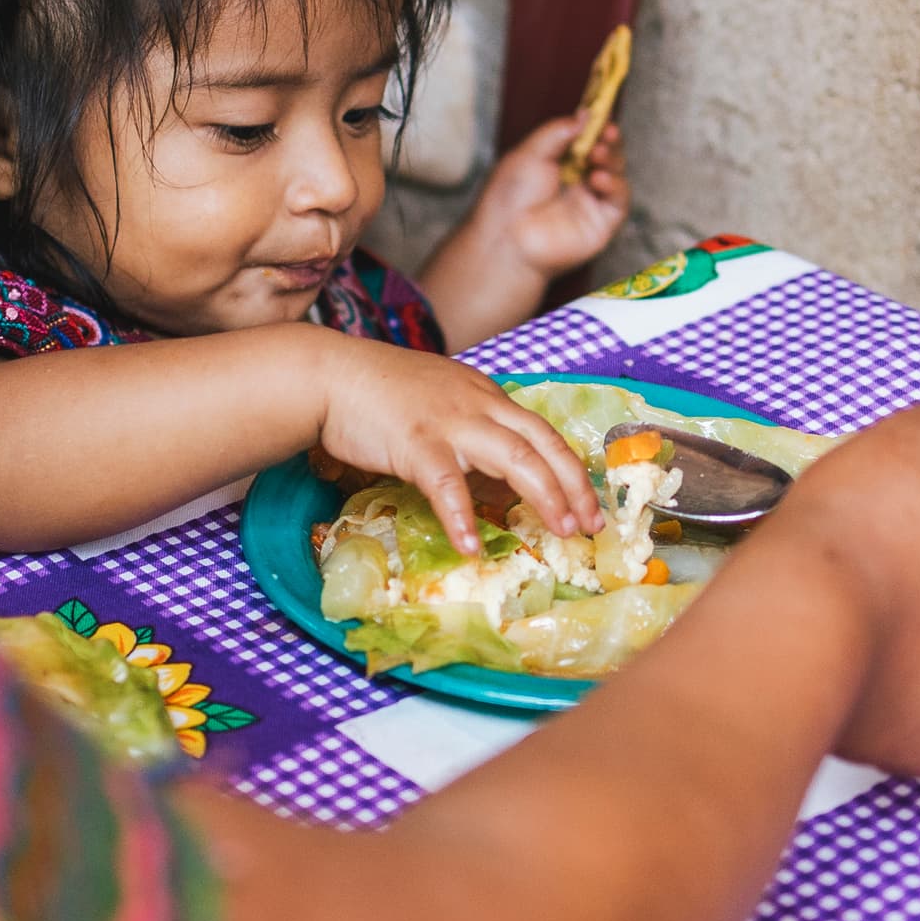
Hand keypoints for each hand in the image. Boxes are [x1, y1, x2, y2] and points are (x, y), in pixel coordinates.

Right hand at [314, 335, 600, 550]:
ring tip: (562, 531)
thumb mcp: (440, 405)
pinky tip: (471, 546)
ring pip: (514, 457)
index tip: (589, 502)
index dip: (571, 469)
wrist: (329, 374)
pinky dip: (462, 516)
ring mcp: (450, 421)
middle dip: (574, 486)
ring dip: (544, 496)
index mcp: (486, 396)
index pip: (543, 432)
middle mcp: (478, 404)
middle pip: (542, 444)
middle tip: (591, 524)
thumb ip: (472, 437)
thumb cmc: (378, 394)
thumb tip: (498, 485)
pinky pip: (447, 484)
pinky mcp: (416, 441)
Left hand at [465, 109, 635, 279]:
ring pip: (616, 174)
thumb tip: (585, 114)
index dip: (596, 127)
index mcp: (559, 166)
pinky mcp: (601, 225)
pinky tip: (599, 179)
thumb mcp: (530, 153)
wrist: (505, 238)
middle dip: (608, 141)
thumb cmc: (509, 199)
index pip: (587, 141)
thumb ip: (559, 132)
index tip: (602, 113)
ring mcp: (590, 204)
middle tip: (606, 131)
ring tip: (597, 154)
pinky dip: (615, 186)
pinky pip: (619, 202)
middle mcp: (577, 184)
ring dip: (612, 160)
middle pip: (606, 155)